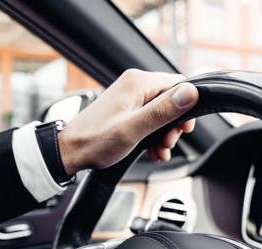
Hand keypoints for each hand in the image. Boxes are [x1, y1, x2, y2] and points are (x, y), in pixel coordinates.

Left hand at [58, 69, 198, 173]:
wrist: (70, 151)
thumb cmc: (95, 141)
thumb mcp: (133, 129)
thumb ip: (162, 111)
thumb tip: (191, 93)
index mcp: (138, 82)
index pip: (179, 85)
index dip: (186, 108)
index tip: (182, 130)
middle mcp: (134, 84)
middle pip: (171, 100)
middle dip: (173, 125)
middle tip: (167, 144)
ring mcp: (130, 96)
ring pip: (162, 111)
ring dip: (165, 134)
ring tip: (159, 151)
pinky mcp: (126, 108)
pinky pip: (150, 117)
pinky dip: (154, 134)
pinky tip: (152, 150)